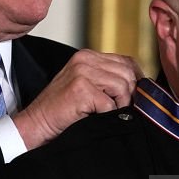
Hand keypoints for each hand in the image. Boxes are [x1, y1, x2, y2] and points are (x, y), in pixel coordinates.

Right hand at [13, 49, 140, 149]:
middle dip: (130, 95)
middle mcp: (84, 59)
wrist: (36, 123)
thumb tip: (142, 86)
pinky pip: (110, 104)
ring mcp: (82, 72)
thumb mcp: (87, 85)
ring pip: (122, 87)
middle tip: (121, 110)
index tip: (133, 98)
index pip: (127, 62)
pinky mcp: (80, 89)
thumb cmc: (63, 110)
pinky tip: (94, 117)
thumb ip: (108, 79)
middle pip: (128, 73)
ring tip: (105, 114)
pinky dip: (107, 115)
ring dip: (119, 106)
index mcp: (87, 55)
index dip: (136, 81)